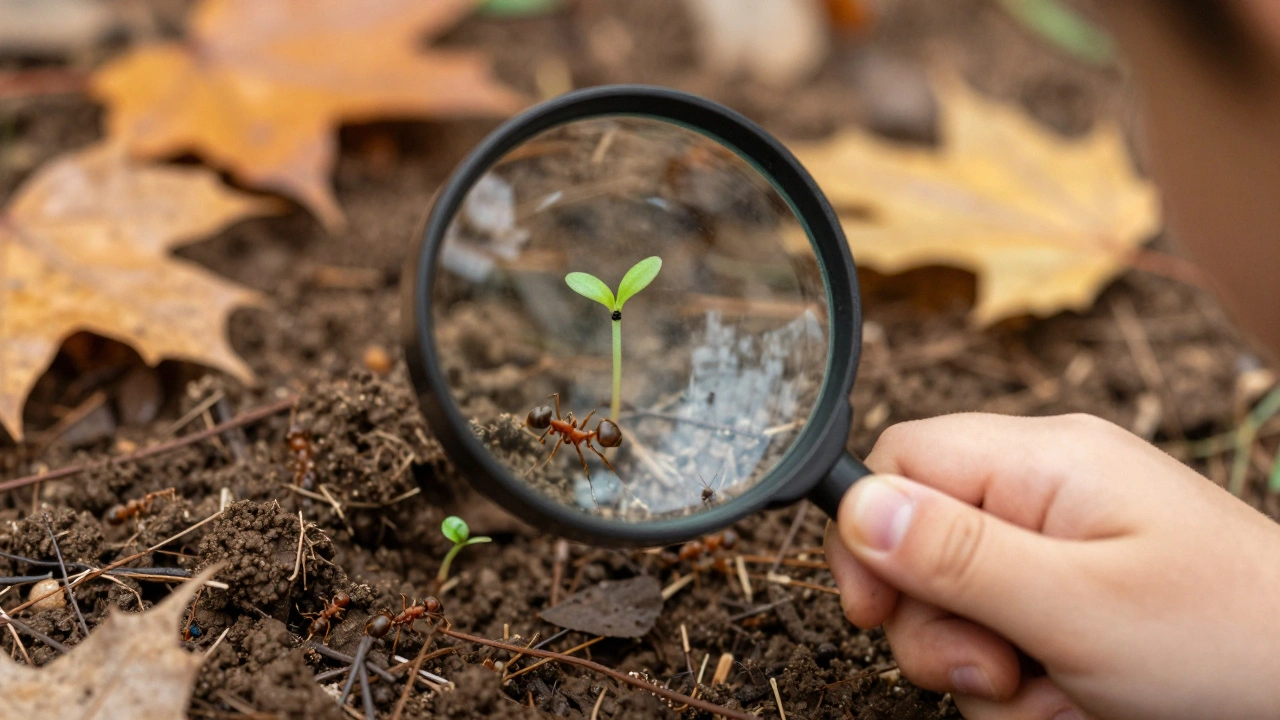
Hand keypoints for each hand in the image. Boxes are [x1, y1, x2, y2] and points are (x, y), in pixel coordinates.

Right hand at [825, 413, 1279, 719]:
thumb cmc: (1232, 641)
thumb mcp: (1078, 606)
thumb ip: (959, 555)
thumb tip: (856, 506)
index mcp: (1043, 463)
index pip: (901, 461)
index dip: (870, 534)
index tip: (875, 612)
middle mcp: (1045, 497)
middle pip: (920, 548)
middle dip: (941, 628)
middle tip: (997, 672)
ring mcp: (1064, 554)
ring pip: (959, 613)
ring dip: (989, 674)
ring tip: (1064, 697)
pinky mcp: (1078, 608)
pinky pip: (1007, 646)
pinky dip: (1031, 692)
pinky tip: (1085, 704)